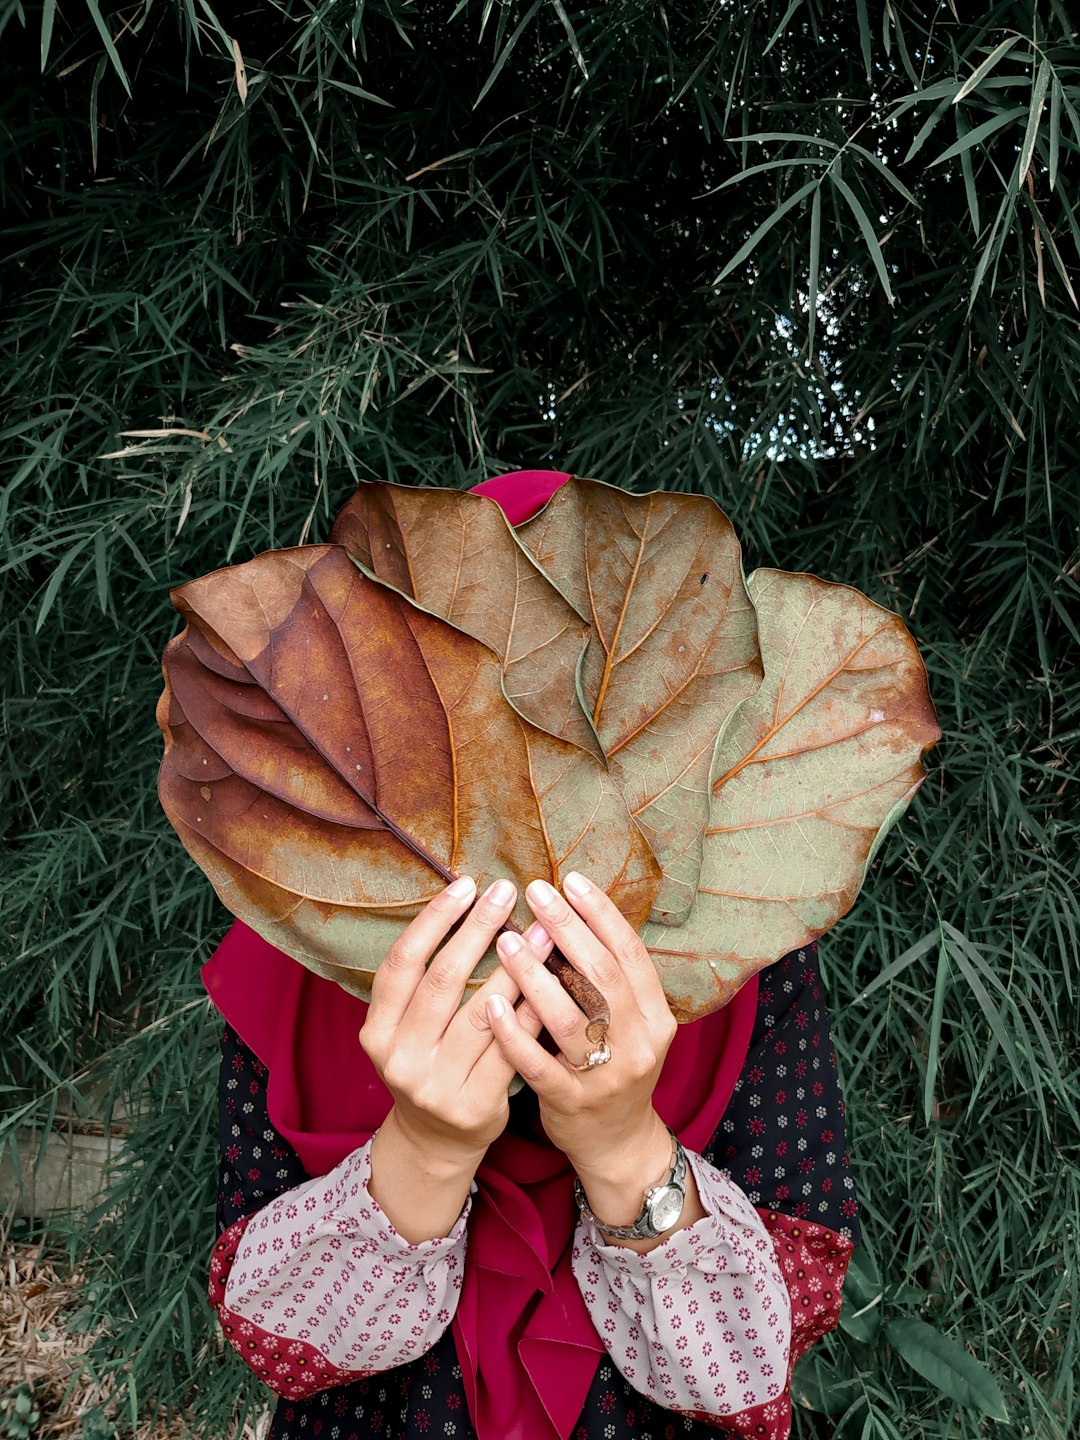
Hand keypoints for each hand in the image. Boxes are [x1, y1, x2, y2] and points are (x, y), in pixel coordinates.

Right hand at [359, 875, 548, 1240]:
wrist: (438, 1142)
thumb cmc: (430, 1064)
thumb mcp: (409, 1028)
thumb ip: (426, 980)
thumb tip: (468, 902)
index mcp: (377, 1031)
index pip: (402, 962)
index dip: (433, 920)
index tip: (465, 884)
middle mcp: (400, 1057)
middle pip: (443, 980)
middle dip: (477, 929)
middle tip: (506, 890)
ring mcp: (436, 1085)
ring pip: (483, 1012)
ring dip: (517, 965)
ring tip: (543, 928)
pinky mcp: (475, 1105)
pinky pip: (512, 1046)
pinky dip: (533, 1010)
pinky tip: (554, 979)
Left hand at [487, 872, 679, 1220]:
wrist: (617, 1143)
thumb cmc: (612, 1065)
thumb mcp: (627, 1022)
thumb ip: (605, 978)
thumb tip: (566, 913)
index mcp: (656, 1015)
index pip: (630, 953)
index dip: (601, 914)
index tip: (570, 879)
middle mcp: (640, 1043)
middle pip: (602, 976)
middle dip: (566, 929)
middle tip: (534, 892)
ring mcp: (608, 1076)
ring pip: (571, 1017)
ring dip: (534, 975)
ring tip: (504, 939)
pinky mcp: (574, 1103)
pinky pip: (540, 1065)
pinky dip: (514, 1034)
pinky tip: (489, 1006)